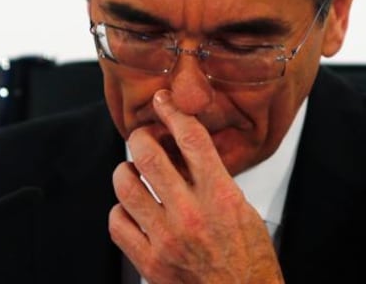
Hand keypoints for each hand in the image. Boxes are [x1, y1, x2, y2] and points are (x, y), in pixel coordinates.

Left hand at [110, 89, 283, 283]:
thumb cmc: (248, 258)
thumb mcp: (243, 208)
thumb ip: (214, 179)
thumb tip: (186, 152)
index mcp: (220, 197)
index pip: (191, 139)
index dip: (173, 113)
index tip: (165, 103)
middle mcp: (191, 215)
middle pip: (149, 156)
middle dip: (142, 137)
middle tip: (144, 136)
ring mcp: (166, 239)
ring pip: (125, 186)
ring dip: (126, 171)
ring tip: (133, 171)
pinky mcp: (149, 262)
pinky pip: (117, 222)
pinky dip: (121, 210)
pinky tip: (132, 209)